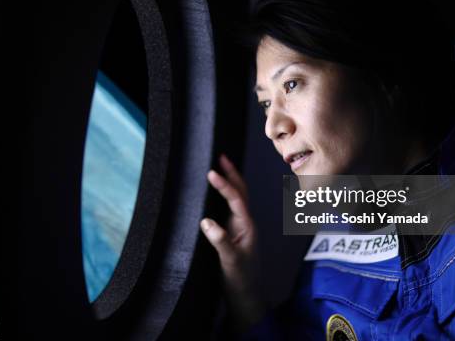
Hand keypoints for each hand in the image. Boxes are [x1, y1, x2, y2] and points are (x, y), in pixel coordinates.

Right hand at [200, 154, 266, 332]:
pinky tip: (215, 192)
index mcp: (247, 227)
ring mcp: (239, 228)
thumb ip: (220, 242)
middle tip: (221, 157)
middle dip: (232, 174)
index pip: (236, 199)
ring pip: (237, 199)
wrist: (246, 298)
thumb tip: (206, 222)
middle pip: (241, 193)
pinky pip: (229, 209)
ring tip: (219, 167)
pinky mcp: (232, 234)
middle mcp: (245, 224)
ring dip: (230, 181)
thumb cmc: (241, 281)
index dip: (224, 185)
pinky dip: (224, 195)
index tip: (211, 172)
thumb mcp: (230, 262)